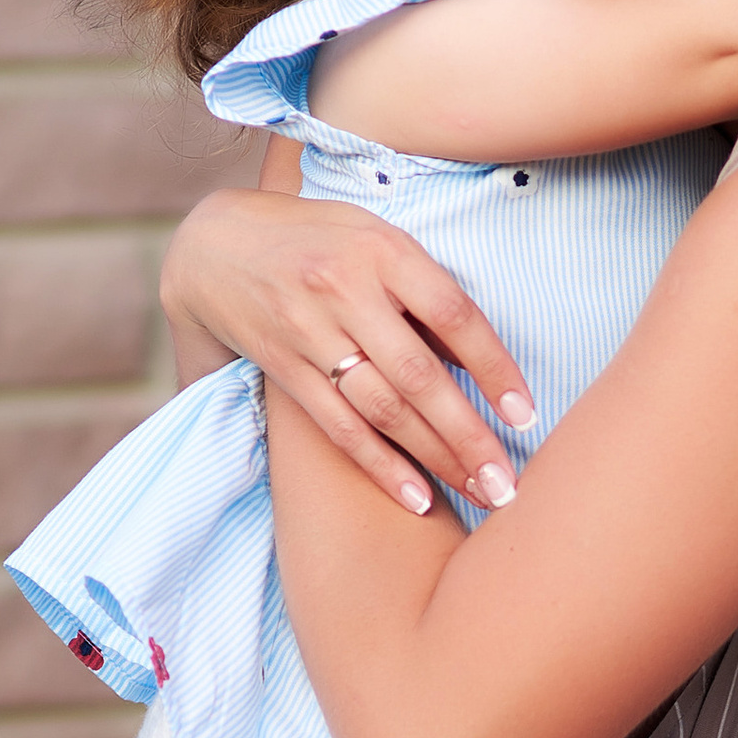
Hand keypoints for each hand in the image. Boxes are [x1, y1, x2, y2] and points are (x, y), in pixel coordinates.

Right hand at [158, 189, 537, 515]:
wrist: (213, 245)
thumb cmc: (316, 239)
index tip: (525, 414)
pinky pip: (339, 426)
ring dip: (436, 458)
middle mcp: (345, 289)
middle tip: (510, 483)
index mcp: (382, 249)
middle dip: (469, 435)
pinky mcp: (283, 367)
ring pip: (383, 408)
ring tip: (480, 493)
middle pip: (419, 375)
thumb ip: (421, 290)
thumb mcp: (374, 238)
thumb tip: (474, 358)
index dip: (494, 367)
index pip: (453, 314)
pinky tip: (418, 499)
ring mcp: (309, 331)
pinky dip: (381, 466)